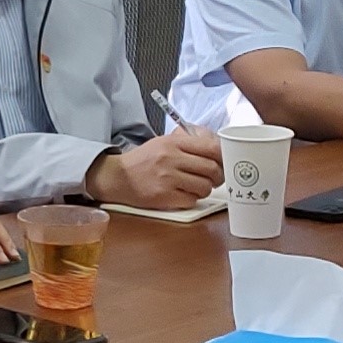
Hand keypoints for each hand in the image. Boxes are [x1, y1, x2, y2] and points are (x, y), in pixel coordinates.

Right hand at [86, 128, 223, 207]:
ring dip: (205, 189)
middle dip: (218, 176)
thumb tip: (216, 148)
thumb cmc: (144, 160)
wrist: (118, 177)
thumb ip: (188, 143)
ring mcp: (167, 179)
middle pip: (211, 168)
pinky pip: (192, 200)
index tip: (223, 161)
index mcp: (173, 143)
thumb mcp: (163, 142)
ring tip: (197, 186)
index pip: (211, 148)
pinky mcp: (164, 197)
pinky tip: (184, 194)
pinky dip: (192, 199)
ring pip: (204, 187)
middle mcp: (171, 159)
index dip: (222, 156)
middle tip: (215, 178)